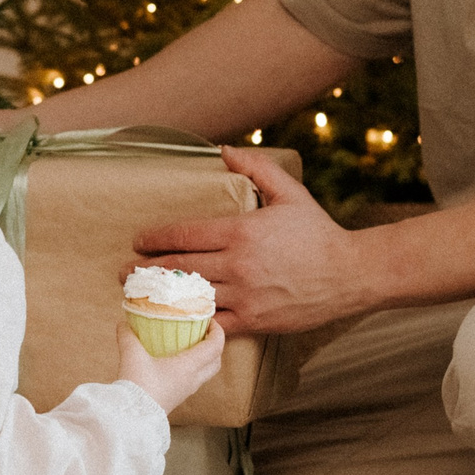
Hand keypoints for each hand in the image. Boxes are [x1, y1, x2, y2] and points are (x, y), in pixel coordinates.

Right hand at [115, 320, 225, 413]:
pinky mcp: (177, 397)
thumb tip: (122, 323)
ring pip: (205, 373)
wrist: (133, 417)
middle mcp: (192, 379)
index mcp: (189, 367)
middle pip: (215, 362)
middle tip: (202, 333)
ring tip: (189, 345)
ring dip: (204, 358)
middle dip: (214, 346)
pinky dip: (191, 368)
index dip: (218, 332)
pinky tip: (173, 362)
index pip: (215, 347)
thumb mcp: (131, 356)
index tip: (210, 320)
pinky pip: (192, 380)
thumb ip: (128, 337)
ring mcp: (186, 390)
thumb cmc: (138, 385)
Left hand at [131, 147, 358, 333]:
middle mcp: (238, 265)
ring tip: (138, 297)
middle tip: (124, 271)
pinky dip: (189, 323)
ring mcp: (245, 296)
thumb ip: (256, 169)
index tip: (139, 240)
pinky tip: (171, 323)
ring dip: (160, 298)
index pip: (184, 234)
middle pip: (178, 267)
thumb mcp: (289, 192)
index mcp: (241, 232)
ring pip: (190, 298)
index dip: (155, 238)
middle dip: (145, 270)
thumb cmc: (318, 233)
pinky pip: (212, 324)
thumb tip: (224, 150)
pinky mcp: (254, 321)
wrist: (350, 275)